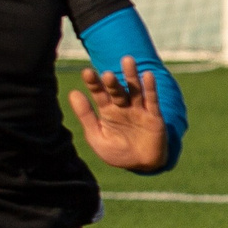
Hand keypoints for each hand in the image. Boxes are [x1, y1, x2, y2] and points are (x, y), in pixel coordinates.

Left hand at [69, 58, 168, 172]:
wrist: (142, 166)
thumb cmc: (117, 153)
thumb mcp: (97, 137)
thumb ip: (86, 116)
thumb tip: (73, 92)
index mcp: (108, 111)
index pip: (99, 93)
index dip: (93, 83)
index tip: (87, 72)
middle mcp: (123, 107)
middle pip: (117, 90)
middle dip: (112, 82)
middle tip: (107, 74)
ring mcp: (139, 110)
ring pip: (135, 90)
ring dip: (131, 76)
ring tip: (128, 61)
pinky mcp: (154, 116)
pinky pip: (152, 100)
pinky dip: (150, 88)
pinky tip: (147, 75)